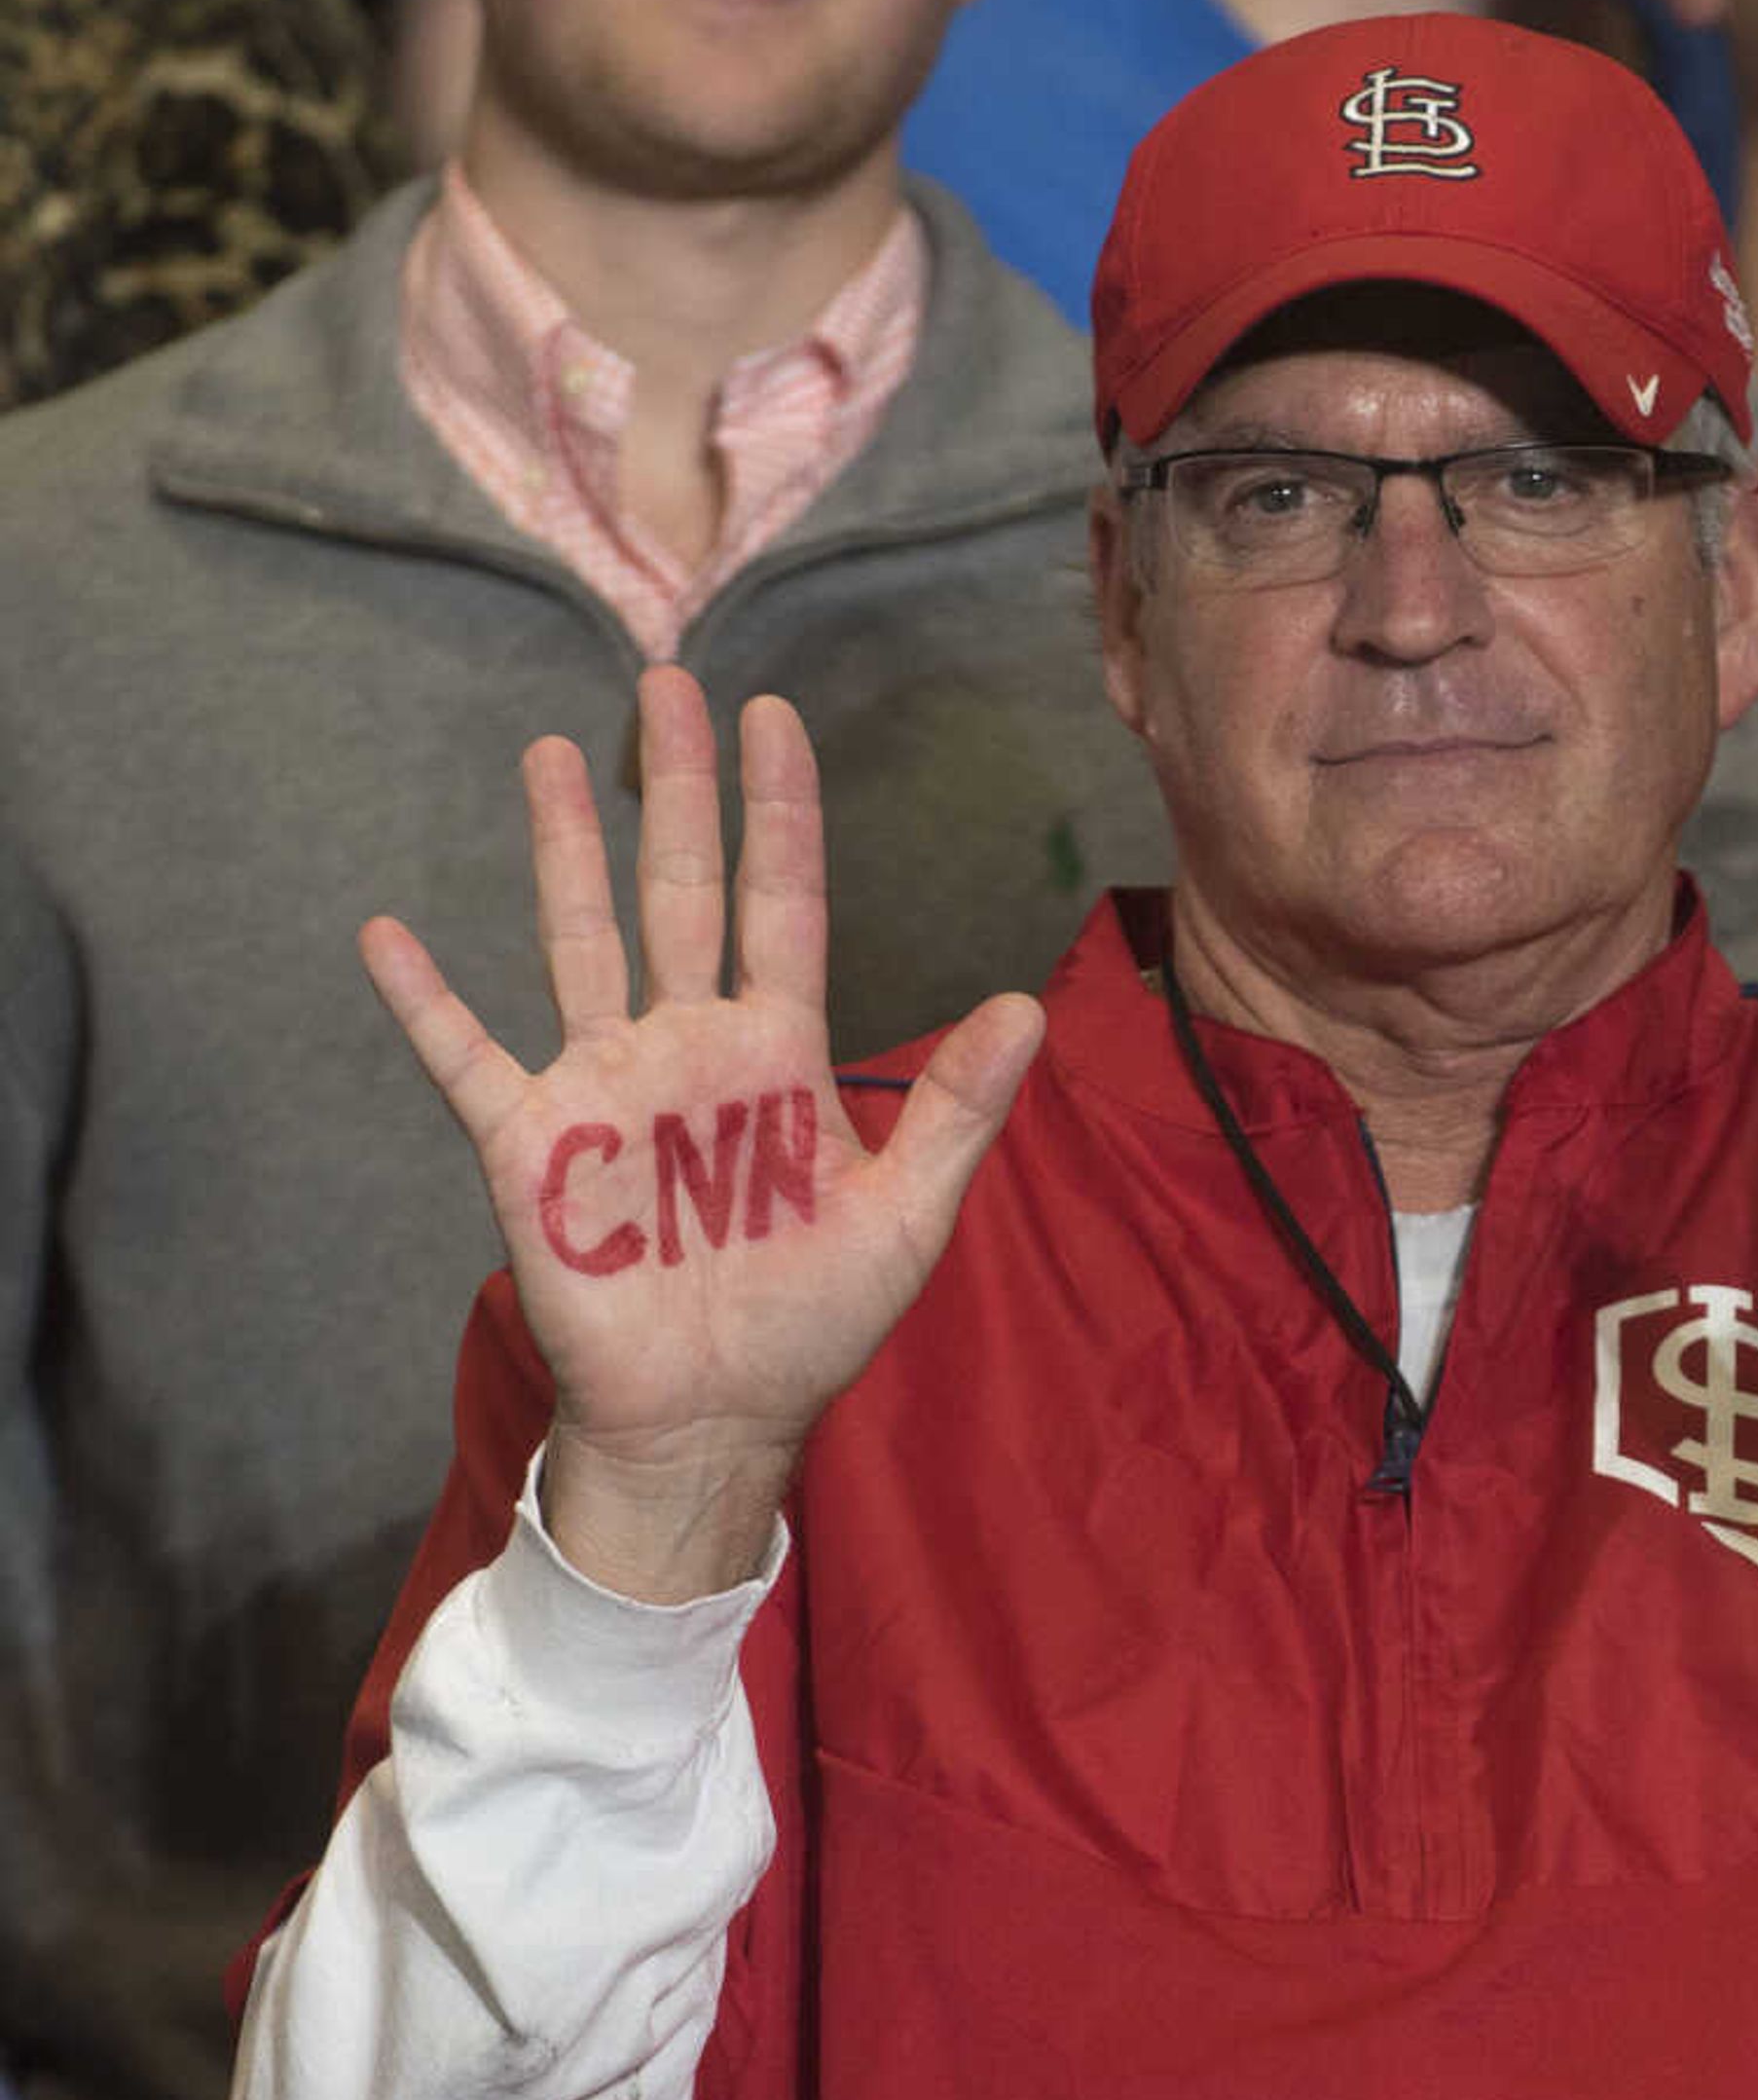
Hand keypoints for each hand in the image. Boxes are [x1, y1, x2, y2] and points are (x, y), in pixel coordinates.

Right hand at [361, 668, 1041, 1601]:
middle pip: (681, 890)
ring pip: (581, 939)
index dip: (781, 812)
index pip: (784, 902)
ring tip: (547, 752)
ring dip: (562, 850)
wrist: (719, 1417)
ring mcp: (607, 1085)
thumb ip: (960, 1106)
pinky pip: (469, 1060)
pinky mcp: (534, 1146)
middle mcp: (691, 1044)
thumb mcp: (910, 1213)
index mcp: (781, 1051)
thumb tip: (1027, 1004)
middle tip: (668, 682)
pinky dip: (428, 1003)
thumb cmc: (816, 1320)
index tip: (775, 714)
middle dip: (676, 789)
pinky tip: (390, 935)